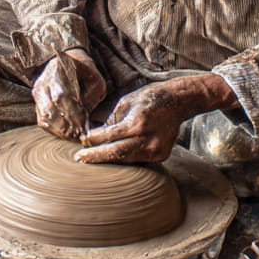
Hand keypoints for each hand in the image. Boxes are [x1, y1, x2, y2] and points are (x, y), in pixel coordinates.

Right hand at [32, 49, 106, 140]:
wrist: (62, 61)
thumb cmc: (82, 71)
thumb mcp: (93, 77)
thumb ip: (92, 95)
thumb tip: (86, 118)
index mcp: (57, 72)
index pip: (61, 96)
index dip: (72, 113)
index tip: (83, 125)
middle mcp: (43, 83)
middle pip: (49, 110)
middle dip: (65, 125)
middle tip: (78, 135)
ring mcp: (38, 94)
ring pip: (44, 118)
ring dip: (59, 131)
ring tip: (73, 137)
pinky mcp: (37, 103)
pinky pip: (42, 121)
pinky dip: (54, 130)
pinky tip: (66, 135)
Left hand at [76, 73, 238, 164]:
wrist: (179, 102)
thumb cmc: (150, 98)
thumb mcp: (127, 102)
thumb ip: (112, 120)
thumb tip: (95, 134)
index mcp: (137, 123)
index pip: (109, 136)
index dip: (93, 140)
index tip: (82, 141)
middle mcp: (147, 139)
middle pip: (116, 154)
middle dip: (96, 157)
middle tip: (79, 158)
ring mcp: (155, 150)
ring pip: (126, 160)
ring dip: (109, 159)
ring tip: (92, 159)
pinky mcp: (160, 155)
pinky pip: (137, 160)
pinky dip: (124, 158)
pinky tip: (114, 156)